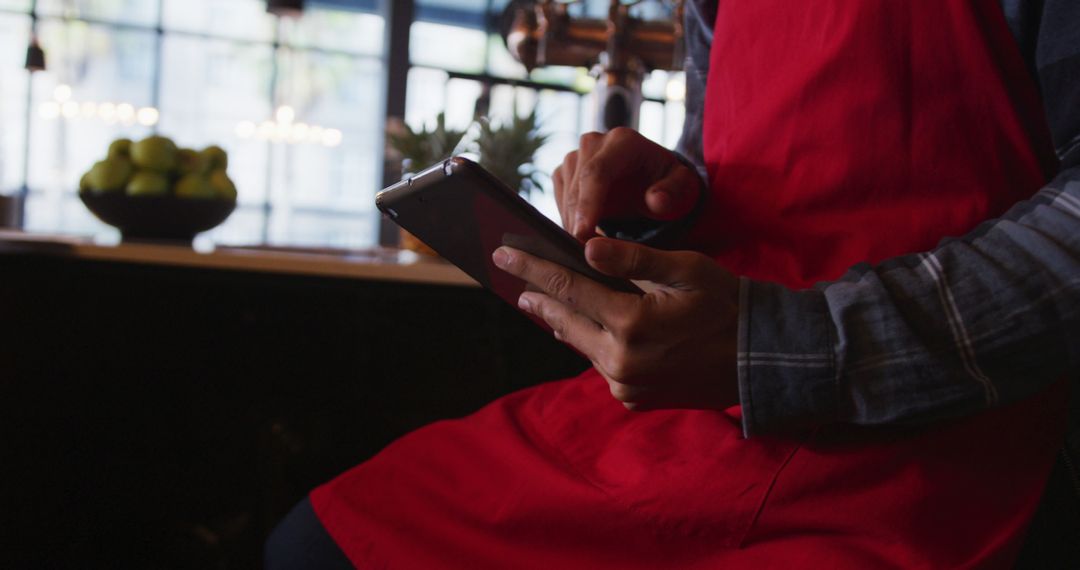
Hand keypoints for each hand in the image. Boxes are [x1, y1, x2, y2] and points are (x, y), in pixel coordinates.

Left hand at [492, 238, 738, 410]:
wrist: (761, 361)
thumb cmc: (727, 305)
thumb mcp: (687, 270)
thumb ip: (633, 260)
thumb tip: (586, 247)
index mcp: (632, 324)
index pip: (568, 288)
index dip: (532, 269)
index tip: (504, 255)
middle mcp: (621, 361)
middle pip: (564, 321)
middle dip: (537, 296)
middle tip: (513, 277)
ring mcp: (626, 386)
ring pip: (581, 345)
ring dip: (563, 320)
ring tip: (541, 300)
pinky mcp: (633, 400)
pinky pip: (601, 365)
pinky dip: (591, 343)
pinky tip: (585, 327)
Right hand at [555, 127, 702, 241]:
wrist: (652, 181)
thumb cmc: (668, 186)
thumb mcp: (682, 190)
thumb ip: (673, 194)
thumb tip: (656, 201)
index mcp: (623, 141)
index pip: (597, 172)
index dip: (587, 205)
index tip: (582, 235)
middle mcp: (594, 142)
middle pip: (576, 186)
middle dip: (578, 222)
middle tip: (585, 255)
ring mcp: (576, 156)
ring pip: (564, 195)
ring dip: (573, 224)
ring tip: (589, 250)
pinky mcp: (565, 172)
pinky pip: (559, 200)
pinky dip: (568, 220)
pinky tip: (584, 237)